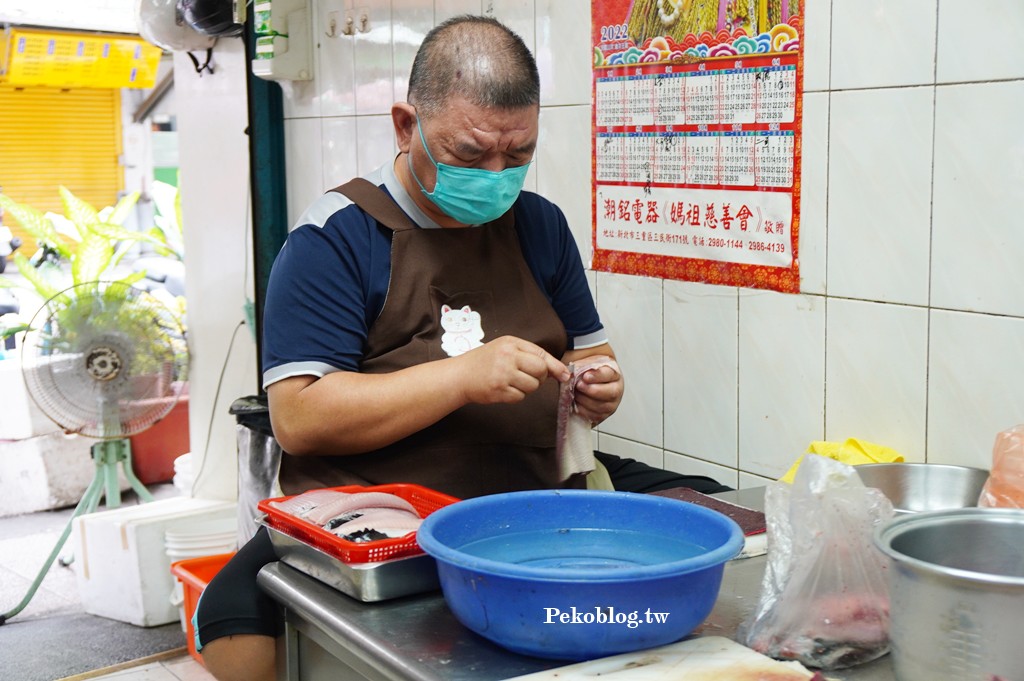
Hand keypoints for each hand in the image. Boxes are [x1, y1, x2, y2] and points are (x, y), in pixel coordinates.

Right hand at [455, 335, 569, 404]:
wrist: (460, 375)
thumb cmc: (484, 362)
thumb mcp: (505, 349)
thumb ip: (529, 355)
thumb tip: (559, 370)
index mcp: (510, 343)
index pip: (541, 354)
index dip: (555, 366)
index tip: (565, 375)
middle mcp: (507, 357)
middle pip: (540, 370)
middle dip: (540, 377)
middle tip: (528, 377)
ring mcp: (502, 374)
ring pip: (532, 386)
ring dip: (527, 388)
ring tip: (513, 382)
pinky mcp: (498, 391)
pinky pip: (520, 397)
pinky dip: (516, 396)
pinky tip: (505, 389)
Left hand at [573, 363, 622, 425]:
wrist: (587, 385)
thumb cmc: (587, 374)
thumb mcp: (585, 365)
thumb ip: (582, 367)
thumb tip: (573, 372)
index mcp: (614, 374)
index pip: (609, 374)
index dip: (597, 376)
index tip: (585, 376)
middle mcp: (616, 389)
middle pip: (610, 393)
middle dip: (591, 390)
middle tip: (578, 386)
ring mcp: (611, 404)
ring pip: (602, 406)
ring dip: (586, 401)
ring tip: (575, 394)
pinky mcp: (603, 415)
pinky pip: (595, 416)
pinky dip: (584, 411)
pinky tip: (576, 404)